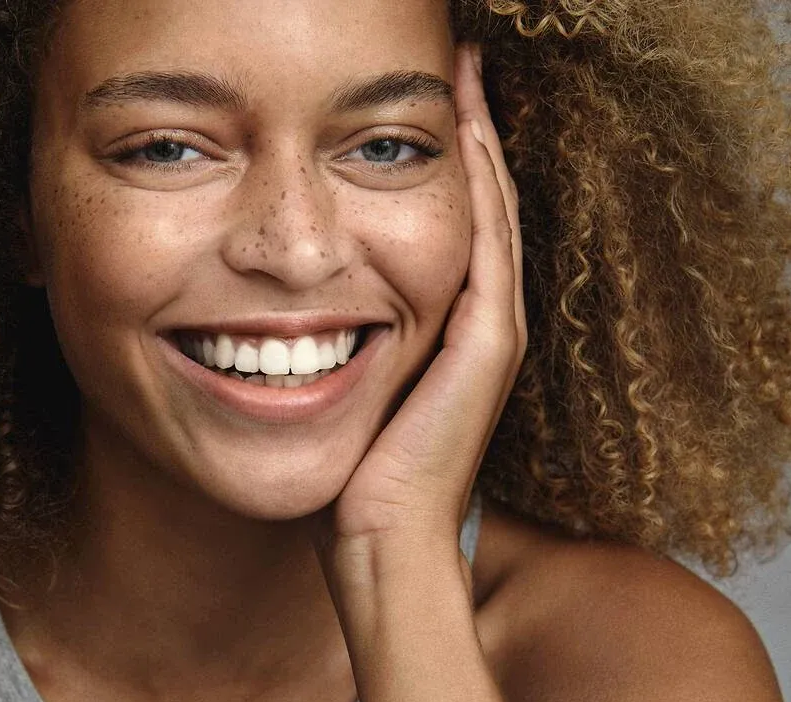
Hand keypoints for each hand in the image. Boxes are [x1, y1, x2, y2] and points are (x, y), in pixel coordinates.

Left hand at [318, 44, 525, 555]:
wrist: (383, 542)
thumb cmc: (357, 484)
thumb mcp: (349, 400)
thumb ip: (346, 353)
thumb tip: (298, 322)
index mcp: (450, 337)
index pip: (456, 232)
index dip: (446, 170)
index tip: (421, 112)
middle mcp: (481, 326)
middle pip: (482, 210)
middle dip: (470, 137)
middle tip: (457, 69)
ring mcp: (491, 333)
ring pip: (492, 214)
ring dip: (480, 142)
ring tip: (465, 77)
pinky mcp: (487, 343)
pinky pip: (487, 242)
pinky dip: (481, 184)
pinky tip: (465, 128)